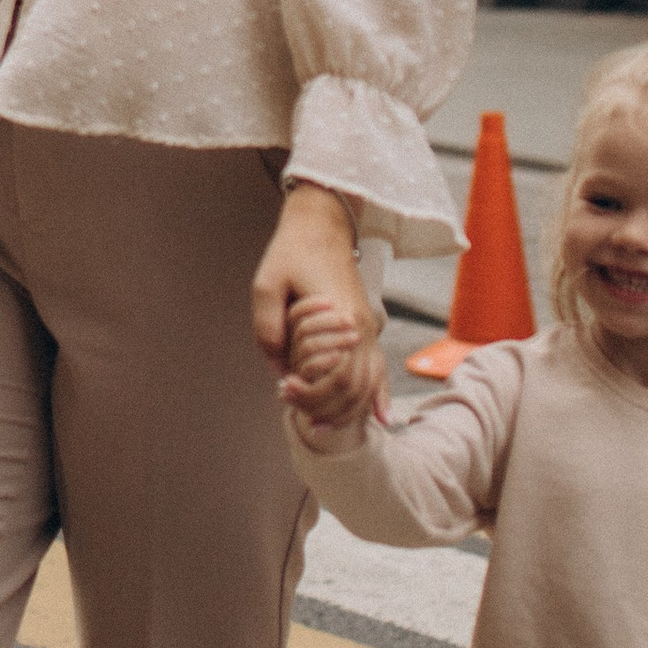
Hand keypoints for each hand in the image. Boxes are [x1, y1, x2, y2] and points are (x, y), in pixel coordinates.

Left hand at [254, 182, 380, 430]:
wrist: (321, 224)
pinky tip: (380, 419)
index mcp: (340, 317)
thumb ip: (268, 328)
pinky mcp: (366, 327)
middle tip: (291, 406)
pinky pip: (379, 369)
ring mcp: (368, 329)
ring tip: (317, 424)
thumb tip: (278, 369)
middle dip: (324, 407)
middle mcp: (362, 328)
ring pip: (368, 386)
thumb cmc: (292, 251)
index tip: (283, 391)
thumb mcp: (266, 284)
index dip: (310, 393)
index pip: (335, 376)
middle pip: (354, 388)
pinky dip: (379, 396)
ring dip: (345, 410)